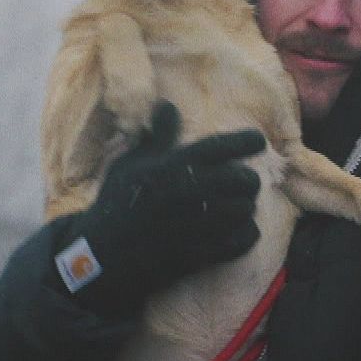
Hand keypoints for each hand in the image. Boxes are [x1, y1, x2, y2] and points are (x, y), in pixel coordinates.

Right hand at [60, 100, 264, 315]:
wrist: (102, 256)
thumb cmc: (116, 205)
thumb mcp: (130, 164)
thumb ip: (157, 137)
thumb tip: (168, 104)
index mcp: (174, 167)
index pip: (220, 147)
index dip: (245, 141)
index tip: (258, 140)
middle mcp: (190, 192)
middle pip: (243, 180)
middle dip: (248, 181)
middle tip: (244, 183)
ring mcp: (198, 224)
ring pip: (246, 210)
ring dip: (246, 208)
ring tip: (239, 208)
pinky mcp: (202, 253)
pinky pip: (242, 241)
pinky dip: (246, 235)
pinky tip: (238, 232)